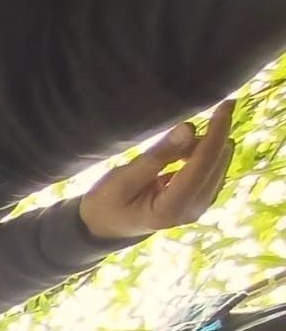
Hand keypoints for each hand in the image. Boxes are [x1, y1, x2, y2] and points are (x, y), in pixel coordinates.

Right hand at [78, 99, 235, 240]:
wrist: (104, 225)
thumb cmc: (107, 202)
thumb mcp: (124, 178)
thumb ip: (158, 155)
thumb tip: (189, 128)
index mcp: (170, 208)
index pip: (202, 165)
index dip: (216, 134)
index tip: (225, 105)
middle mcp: (191, 210)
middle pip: (216, 164)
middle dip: (214, 136)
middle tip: (203, 115)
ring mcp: (198, 207)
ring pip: (218, 166)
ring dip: (206, 147)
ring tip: (177, 145)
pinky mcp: (200, 201)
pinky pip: (213, 171)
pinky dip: (205, 155)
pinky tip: (186, 152)